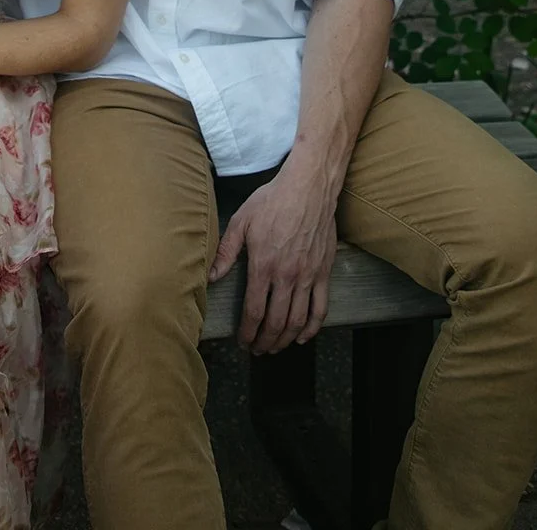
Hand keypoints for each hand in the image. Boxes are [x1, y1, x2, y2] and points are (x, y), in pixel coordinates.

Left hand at [208, 163, 337, 354]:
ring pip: (297, 321)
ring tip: (275, 347)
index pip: (254, 311)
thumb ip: (226, 252)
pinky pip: (320, 308)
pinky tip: (303, 337)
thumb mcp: (241, 221)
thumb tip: (212, 277)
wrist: (308, 187)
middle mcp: (286, 276)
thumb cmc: (272, 201)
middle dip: (264, 342)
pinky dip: (312, 328)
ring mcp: (308, 276)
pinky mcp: (324, 272)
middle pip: (275, 323)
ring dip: (285, 340)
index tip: (242, 341)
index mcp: (263, 265)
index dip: (247, 332)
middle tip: (257, 350)